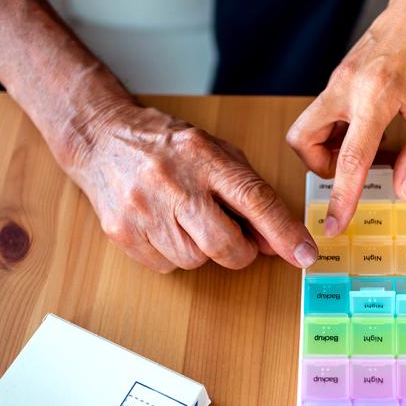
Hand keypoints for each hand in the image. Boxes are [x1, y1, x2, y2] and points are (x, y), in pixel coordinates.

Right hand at [60, 103, 317, 272]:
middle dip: (241, 252)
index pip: (254, 200)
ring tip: (189, 220)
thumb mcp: (217, 154)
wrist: (101, 139)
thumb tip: (281, 241)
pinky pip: (167, 267)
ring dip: (203, 250)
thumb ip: (252, 194)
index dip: (284, 232)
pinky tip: (166, 226)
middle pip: (225, 244)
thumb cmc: (168, 147)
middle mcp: (173, 183)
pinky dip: (175, 254)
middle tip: (237, 238)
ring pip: (196, 261)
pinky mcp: (123, 233)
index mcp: (204, 157)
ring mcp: (143, 210)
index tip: (304, 254)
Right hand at [286, 0, 405, 236]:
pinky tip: (366, 132)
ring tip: (363, 151)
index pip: (350, 158)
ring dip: (326, 149)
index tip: (334, 224)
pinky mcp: (338, 78)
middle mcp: (346, 87)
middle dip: (319, 166)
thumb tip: (403, 191)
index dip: (341, 197)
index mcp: (376, 95)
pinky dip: (337, 132)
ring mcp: (337, 80)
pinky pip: (323, 114)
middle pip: (303, 141)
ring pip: (307, 128)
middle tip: (351, 171)